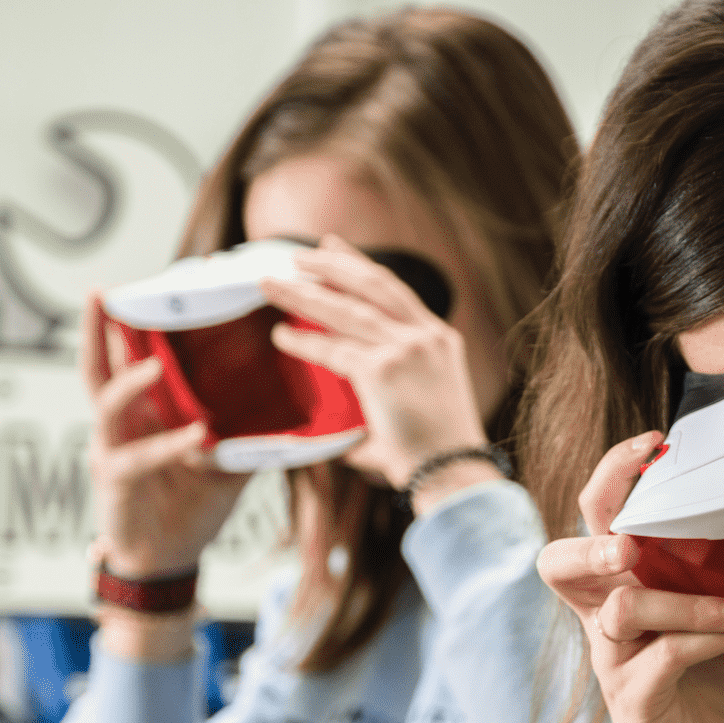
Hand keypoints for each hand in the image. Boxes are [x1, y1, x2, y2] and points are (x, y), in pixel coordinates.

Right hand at [83, 293, 248, 578]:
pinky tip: (194, 435)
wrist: (169, 560)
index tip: (148, 285)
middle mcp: (122, 424)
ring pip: (108, 404)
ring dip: (131, 381)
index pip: (131, 357)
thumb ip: (248, 435)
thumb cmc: (191, 506)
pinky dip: (166, 445)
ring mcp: (112, 450)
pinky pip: (138, 458)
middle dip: (98, 329)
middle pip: (99, 366)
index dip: (132, 324)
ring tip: (155, 365)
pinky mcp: (116, 482)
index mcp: (144, 412)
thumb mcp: (226, 462)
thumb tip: (298, 413)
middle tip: (104, 292)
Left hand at [261, 236, 499, 500]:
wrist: (453, 474)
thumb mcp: (420, 406)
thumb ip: (385, 395)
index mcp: (441, 340)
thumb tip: (347, 420)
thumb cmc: (435, 454)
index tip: (333, 248)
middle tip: (297, 255)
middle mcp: (427, 336)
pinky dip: (304, 343)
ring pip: (346, 310)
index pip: (394, 289)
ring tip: (270, 284)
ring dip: (305, 294)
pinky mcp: (384, 369)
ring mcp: (407, 349)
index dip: (359, 265)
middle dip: (330, 264)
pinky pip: (333, 350)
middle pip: (371, 284)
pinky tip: (281, 336)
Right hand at [536, 433, 723, 722]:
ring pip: (625, 609)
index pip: (590, 517)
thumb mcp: (712, 610)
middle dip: (597, 538)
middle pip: (561, 560)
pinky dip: (711, 640)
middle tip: (634, 541)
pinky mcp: (634, 697)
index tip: (652, 444)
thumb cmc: (699, 679)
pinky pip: (664, 657)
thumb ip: (722, 567)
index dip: (609, 476)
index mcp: (615, 584)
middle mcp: (601, 616)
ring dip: (687, 600)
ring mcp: (612, 658)